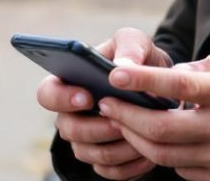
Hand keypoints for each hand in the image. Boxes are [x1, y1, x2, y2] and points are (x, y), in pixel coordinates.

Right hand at [36, 28, 172, 179]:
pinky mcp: (104, 161)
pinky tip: (148, 152)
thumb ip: (130, 46)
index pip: (48, 93)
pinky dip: (129, 164)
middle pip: (68, 129)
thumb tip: (122, 67)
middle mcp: (71, 114)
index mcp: (70, 81)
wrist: (162, 87)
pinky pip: (110, 171)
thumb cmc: (138, 60)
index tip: (88, 97)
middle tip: (121, 120)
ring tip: (141, 135)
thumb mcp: (136, 42)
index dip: (62, 98)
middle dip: (96, 127)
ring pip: (89, 153)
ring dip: (116, 146)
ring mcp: (85, 140)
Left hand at [99, 45, 209, 180]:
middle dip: (126, 117)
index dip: (142, 81)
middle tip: (106, 103)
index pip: (177, 86)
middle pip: (160, 130)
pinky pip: (183, 171)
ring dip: (137, 139)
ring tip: (123, 122)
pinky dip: (165, 156)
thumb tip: (176, 74)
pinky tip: (158, 141)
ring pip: (165, 156)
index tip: (115, 75)